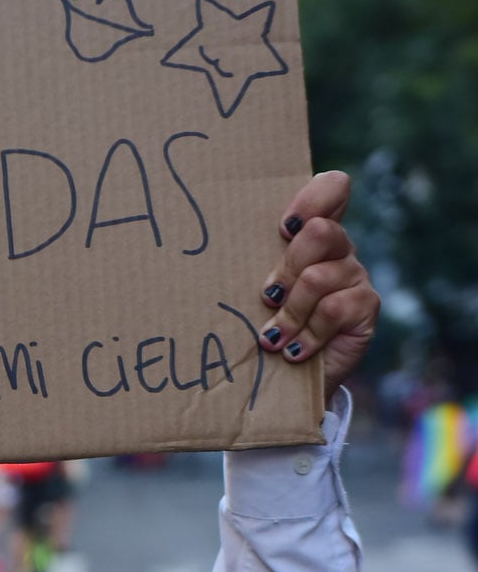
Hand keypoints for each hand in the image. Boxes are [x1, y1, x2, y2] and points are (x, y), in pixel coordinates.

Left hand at [257, 171, 380, 404]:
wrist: (288, 383)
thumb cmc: (266, 330)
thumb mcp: (256, 295)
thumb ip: (251, 264)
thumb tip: (204, 247)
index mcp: (314, 235)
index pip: (333, 188)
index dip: (311, 199)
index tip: (283, 228)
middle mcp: (340, 249)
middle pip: (321, 232)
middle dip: (286, 270)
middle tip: (268, 298)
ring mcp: (356, 276)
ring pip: (319, 277)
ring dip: (289, 313)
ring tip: (273, 338)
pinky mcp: (366, 307)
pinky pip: (334, 309)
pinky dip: (307, 335)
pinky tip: (294, 352)